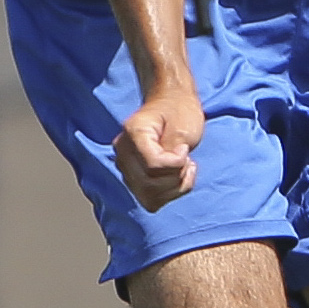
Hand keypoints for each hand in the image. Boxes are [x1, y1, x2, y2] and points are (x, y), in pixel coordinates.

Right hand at [114, 80, 204, 211]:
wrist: (171, 105)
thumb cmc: (179, 112)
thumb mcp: (183, 127)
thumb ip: (174, 150)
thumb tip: (168, 170)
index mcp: (132, 133)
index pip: (153, 165)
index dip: (176, 163)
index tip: (184, 148)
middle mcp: (122, 152)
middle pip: (150, 184)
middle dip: (176, 177)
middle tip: (186, 158)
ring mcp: (125, 168)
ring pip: (150, 197)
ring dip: (175, 186)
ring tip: (183, 166)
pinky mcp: (133, 181)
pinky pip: (151, 202)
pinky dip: (170, 194)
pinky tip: (176, 176)